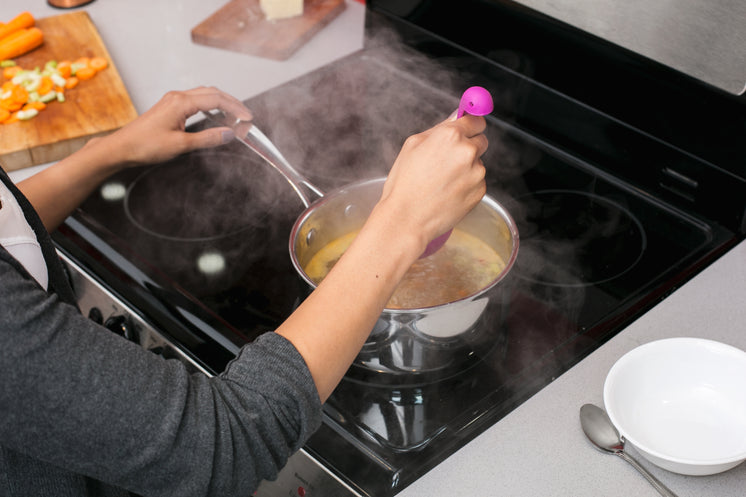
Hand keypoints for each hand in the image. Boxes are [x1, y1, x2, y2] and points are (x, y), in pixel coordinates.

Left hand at [105, 86, 251, 165]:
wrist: (121, 148)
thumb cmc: (144, 146)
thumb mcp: (180, 145)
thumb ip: (207, 138)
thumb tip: (228, 134)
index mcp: (181, 103)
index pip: (216, 100)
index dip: (235, 108)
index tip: (248, 118)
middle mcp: (177, 97)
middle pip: (212, 93)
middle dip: (232, 103)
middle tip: (246, 116)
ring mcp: (173, 101)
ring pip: (204, 95)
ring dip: (222, 103)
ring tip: (235, 116)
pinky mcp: (170, 108)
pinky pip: (196, 101)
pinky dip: (211, 106)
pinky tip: (216, 117)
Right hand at [378, 114, 487, 251]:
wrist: (407, 218)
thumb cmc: (404, 183)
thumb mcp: (412, 145)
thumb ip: (438, 129)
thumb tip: (455, 118)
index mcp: (450, 135)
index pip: (476, 120)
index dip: (471, 125)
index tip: (468, 129)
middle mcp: (467, 151)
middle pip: (481, 141)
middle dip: (469, 146)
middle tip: (449, 161)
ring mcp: (476, 172)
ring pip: (478, 163)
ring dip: (466, 168)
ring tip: (443, 181)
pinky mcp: (480, 191)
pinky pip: (477, 182)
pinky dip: (467, 185)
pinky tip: (448, 192)